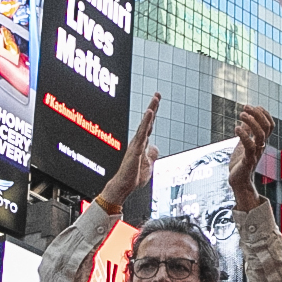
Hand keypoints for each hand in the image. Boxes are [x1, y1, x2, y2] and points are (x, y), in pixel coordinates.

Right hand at [95, 97, 161, 212]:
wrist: (123, 186)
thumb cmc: (133, 178)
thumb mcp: (148, 166)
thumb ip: (152, 155)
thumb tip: (155, 147)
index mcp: (141, 144)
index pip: (149, 126)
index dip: (153, 114)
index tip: (157, 102)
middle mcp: (138, 141)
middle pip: (147, 121)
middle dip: (153, 107)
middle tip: (157, 94)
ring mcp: (136, 144)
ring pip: (145, 124)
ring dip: (151, 110)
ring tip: (155, 99)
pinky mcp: (136, 148)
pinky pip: (142, 132)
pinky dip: (146, 121)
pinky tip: (150, 112)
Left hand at [226, 104, 272, 207]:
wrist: (239, 182)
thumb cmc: (241, 164)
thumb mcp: (243, 145)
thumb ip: (246, 133)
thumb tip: (246, 121)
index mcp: (261, 142)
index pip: (270, 125)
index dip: (264, 113)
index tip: (253, 106)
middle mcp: (261, 146)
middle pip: (266, 127)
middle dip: (257, 114)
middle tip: (245, 107)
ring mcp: (255, 153)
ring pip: (260, 134)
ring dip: (252, 122)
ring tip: (241, 115)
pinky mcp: (248, 160)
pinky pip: (249, 146)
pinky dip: (244, 135)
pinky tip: (236, 128)